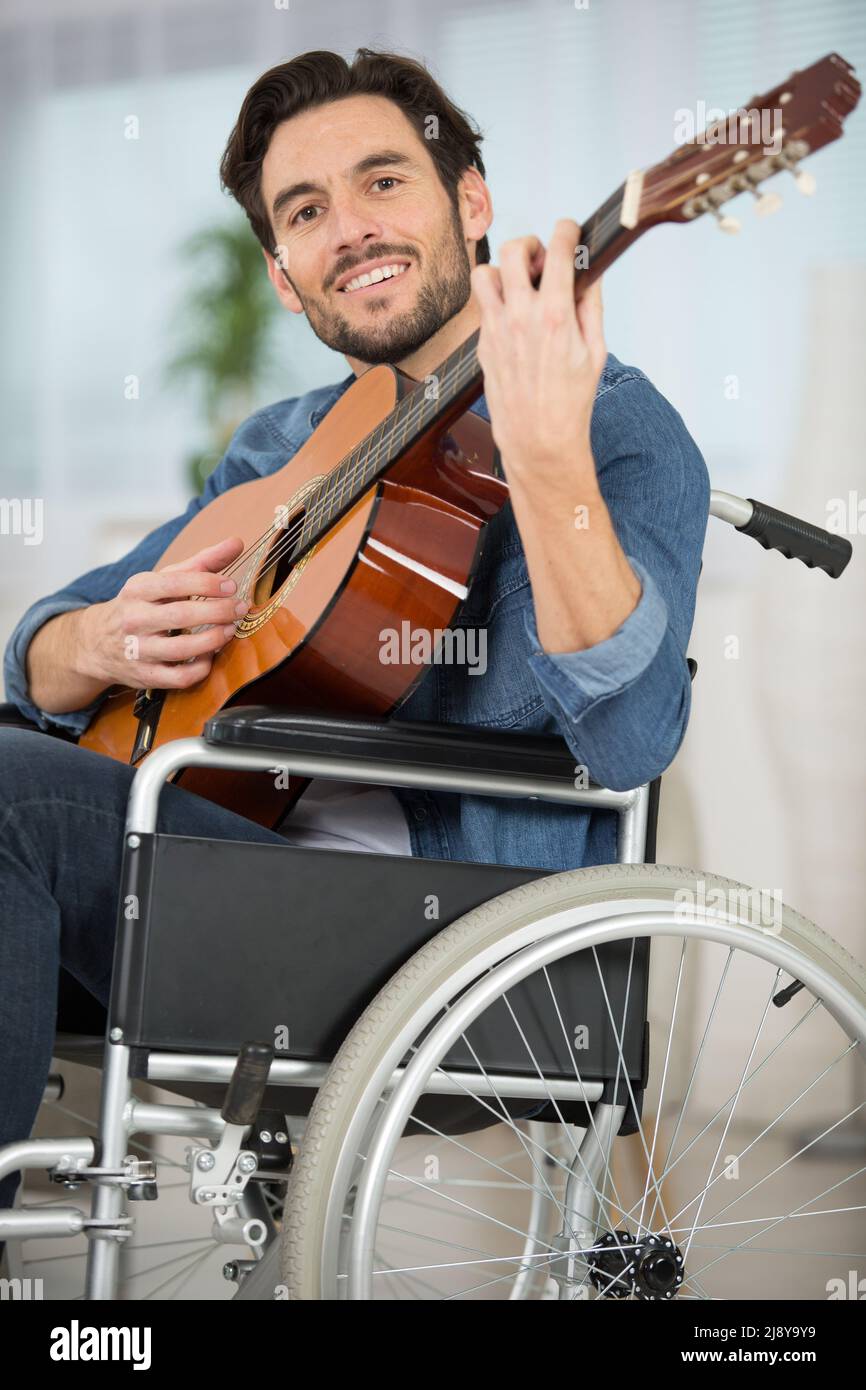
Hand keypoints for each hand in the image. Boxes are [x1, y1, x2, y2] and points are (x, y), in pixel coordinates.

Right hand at [79, 536, 248, 690]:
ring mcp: (138, 650)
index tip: (232, 586)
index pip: (175, 583)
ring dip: (212, 640)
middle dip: (216, 612)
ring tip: (231, 630)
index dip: (207, 584)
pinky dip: (200, 668)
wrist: (97, 643)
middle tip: (240, 608)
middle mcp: (134, 619)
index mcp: (138, 589)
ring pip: (181, 649)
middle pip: (180, 616)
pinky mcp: (145, 676)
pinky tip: (210, 656)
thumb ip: (201, 563)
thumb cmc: (142, 606)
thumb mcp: (162, 580)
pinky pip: (179, 677)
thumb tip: (237, 543)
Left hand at [470, 219, 605, 479]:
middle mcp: (520, 317)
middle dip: (529, 245)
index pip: (558, 250)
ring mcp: (496, 330)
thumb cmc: (571, 401)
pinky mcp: (483, 344)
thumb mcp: (596, 351)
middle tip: (540, 259)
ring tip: (520, 284)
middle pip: (512, 250)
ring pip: (484, 273)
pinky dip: (498, 301)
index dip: (566, 231)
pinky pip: (483, 307)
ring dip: (502, 270)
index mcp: (555, 315)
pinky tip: (515, 316)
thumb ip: (591, 305)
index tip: (570, 231)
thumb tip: (588, 273)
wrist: (538, 440)